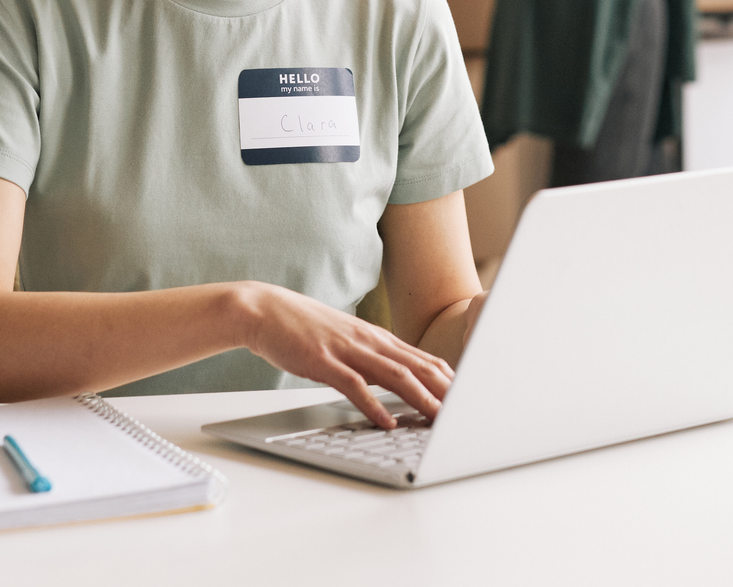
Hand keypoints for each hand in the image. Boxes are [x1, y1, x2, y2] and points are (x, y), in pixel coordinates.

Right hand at [237, 283, 454, 427]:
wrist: (264, 310)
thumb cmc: (304, 329)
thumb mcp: (346, 340)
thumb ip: (370, 357)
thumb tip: (395, 379)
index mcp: (376, 338)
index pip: (422, 359)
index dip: (448, 379)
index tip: (468, 397)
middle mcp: (368, 341)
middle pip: (417, 366)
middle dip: (445, 390)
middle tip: (466, 412)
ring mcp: (347, 350)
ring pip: (394, 374)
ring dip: (420, 398)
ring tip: (439, 418)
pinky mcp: (323, 361)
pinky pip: (354, 385)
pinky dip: (373, 405)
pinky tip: (386, 421)